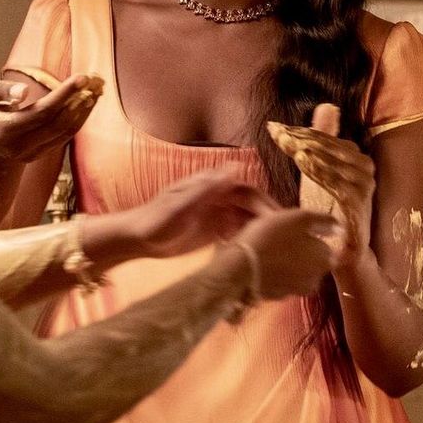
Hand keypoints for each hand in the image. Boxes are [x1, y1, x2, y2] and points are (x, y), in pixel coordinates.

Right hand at [0, 73, 103, 163]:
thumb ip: (1, 91)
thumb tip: (23, 91)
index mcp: (5, 130)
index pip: (41, 112)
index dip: (64, 94)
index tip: (82, 77)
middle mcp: (21, 146)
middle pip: (58, 123)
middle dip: (79, 100)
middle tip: (95, 79)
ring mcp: (34, 153)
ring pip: (66, 131)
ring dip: (85, 109)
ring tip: (97, 88)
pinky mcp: (44, 154)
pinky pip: (67, 135)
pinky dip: (81, 117)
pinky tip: (89, 101)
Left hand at [126, 168, 278, 258]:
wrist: (136, 238)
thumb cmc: (155, 220)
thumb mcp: (181, 205)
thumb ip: (208, 187)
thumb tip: (235, 166)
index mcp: (213, 187)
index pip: (249, 193)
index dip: (266, 206)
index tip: (281, 223)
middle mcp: (218, 197)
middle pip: (252, 207)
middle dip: (268, 222)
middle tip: (286, 242)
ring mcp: (216, 214)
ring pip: (246, 221)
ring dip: (260, 233)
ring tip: (276, 252)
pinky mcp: (213, 230)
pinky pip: (236, 234)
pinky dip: (247, 242)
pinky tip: (254, 256)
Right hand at [232, 208, 336, 298]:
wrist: (240, 267)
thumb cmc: (271, 236)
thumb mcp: (298, 218)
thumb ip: (323, 221)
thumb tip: (340, 227)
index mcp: (324, 259)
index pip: (326, 247)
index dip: (311, 237)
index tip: (295, 230)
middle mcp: (315, 279)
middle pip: (313, 261)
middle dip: (301, 250)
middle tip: (281, 236)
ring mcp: (295, 291)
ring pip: (297, 271)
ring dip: (288, 261)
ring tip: (269, 248)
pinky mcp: (277, 297)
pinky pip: (281, 280)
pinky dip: (276, 272)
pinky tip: (263, 261)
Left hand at [267, 103, 374, 268]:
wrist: (345, 248)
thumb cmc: (330, 207)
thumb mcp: (320, 170)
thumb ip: (323, 139)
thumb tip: (327, 106)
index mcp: (355, 156)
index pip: (324, 137)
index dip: (298, 131)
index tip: (274, 127)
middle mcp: (364, 168)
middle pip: (327, 146)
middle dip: (299, 138)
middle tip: (278, 133)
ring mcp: (364, 186)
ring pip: (332, 161)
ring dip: (308, 151)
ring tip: (288, 144)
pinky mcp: (359, 203)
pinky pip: (337, 183)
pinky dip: (319, 170)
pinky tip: (303, 162)